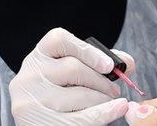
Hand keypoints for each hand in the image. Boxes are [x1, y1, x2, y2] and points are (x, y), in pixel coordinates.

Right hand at [9, 27, 133, 124]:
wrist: (41, 123)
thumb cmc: (60, 96)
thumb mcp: (73, 75)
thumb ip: (99, 63)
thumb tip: (128, 63)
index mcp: (38, 57)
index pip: (59, 40)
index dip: (87, 51)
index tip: (108, 65)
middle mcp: (28, 76)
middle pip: (73, 68)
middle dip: (101, 80)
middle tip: (115, 90)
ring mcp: (29, 100)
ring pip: (78, 95)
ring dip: (102, 99)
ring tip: (109, 102)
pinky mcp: (36, 122)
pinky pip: (79, 118)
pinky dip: (104, 113)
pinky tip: (117, 109)